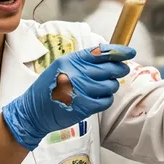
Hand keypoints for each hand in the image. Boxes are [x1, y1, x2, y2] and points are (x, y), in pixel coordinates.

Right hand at [2, 44, 134, 150]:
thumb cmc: (49, 90)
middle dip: (119, 69)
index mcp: (71, 61)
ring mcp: (80, 90)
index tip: (130, 52)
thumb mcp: (61, 68)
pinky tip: (98, 99)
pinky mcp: (84, 106)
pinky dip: (106, 100)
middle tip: (121, 71)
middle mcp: (76, 73)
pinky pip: (106, 100)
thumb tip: (110, 59)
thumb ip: (82, 62)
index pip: (101, 52)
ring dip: (111, 87)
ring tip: (101, 88)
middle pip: (110, 68)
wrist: (33, 112)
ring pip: (111, 85)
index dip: (119, 52)